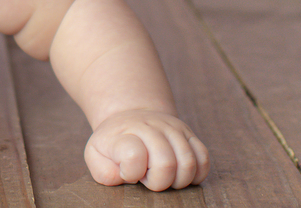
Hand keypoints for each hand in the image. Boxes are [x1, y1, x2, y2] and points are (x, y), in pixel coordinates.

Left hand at [84, 110, 209, 190]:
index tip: (127, 172)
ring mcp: (174, 128)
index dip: (131, 172)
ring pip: (188, 164)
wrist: (131, 118)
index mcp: (126, 132)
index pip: (134, 155)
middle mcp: (152, 126)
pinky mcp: (190, 134)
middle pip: (166, 164)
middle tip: (147, 176)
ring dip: (176, 180)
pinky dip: (195, 174)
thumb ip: (103, 171)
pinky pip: (203, 159)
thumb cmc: (114, 144)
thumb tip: (123, 178)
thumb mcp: (96, 154)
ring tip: (162, 175)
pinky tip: (179, 175)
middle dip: (157, 181)